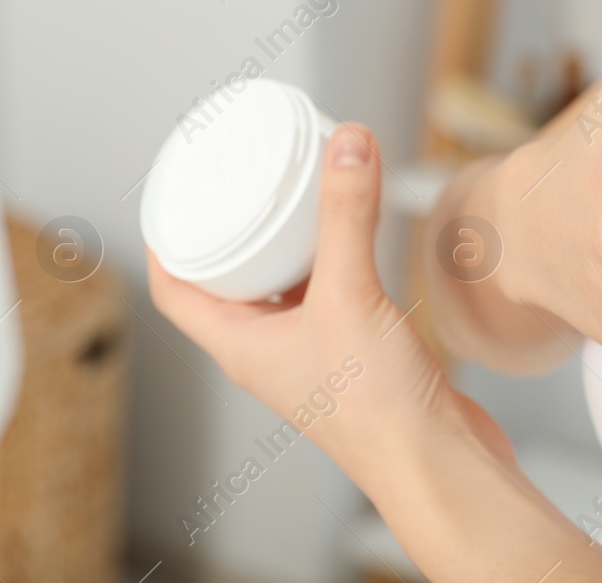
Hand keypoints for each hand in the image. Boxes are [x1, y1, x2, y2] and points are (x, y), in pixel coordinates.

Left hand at [148, 124, 510, 487]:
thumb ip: (347, 214)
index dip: (165, 240)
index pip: (174, 291)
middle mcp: (268, 350)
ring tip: (299, 191)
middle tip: (243, 178)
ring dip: (288, 242)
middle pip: (230, 281)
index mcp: (240, 345)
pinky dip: (335, 257)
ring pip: (284, 285)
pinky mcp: (356, 352)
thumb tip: (345, 141)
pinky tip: (356, 232)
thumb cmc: (376, 410)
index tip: (172, 190)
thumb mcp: (351, 295)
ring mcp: (312, 352)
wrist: (436, 461)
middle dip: (234, 228)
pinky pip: (331, 292)